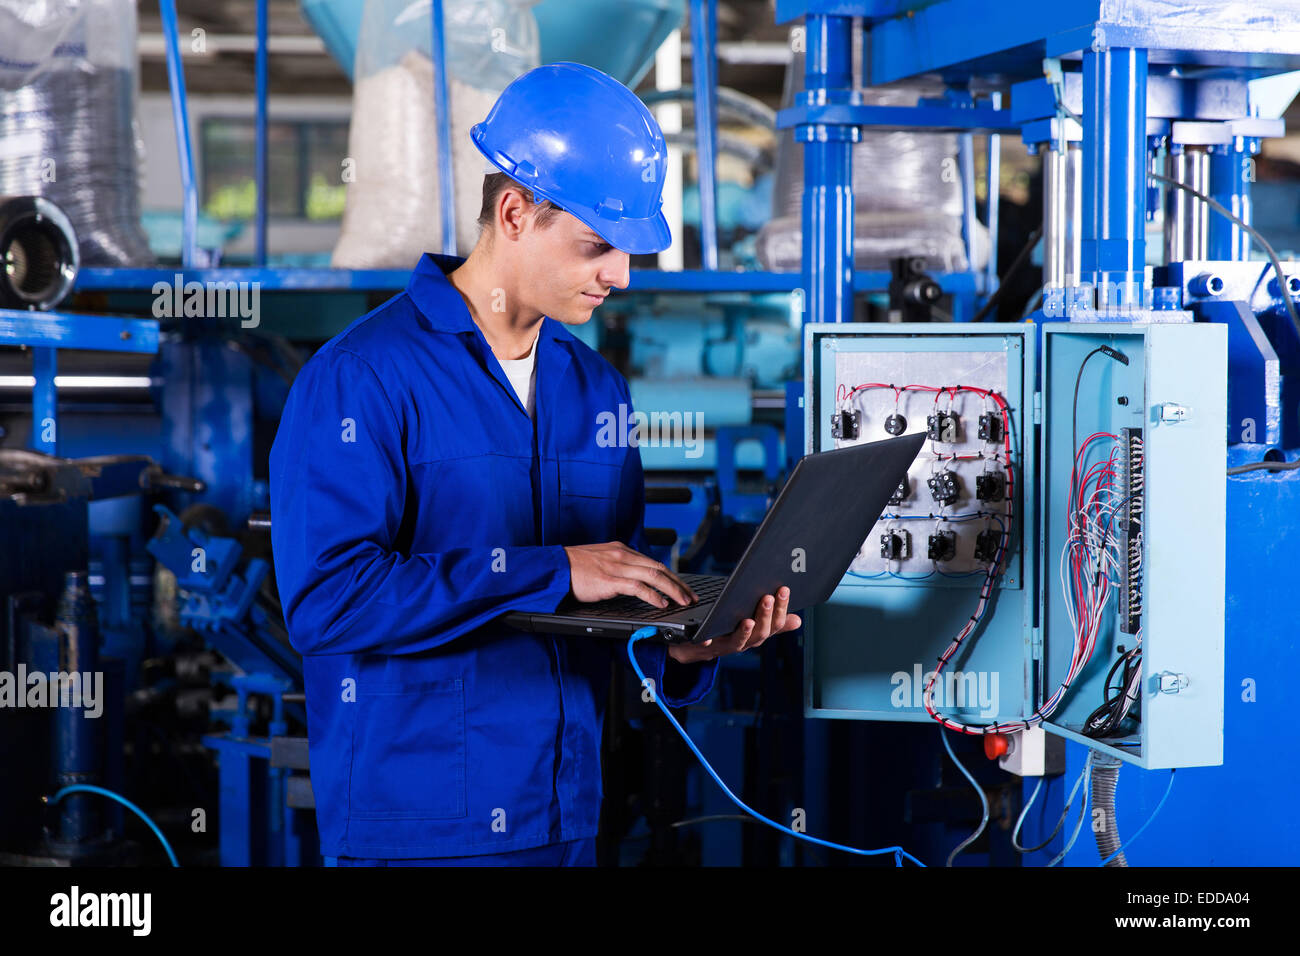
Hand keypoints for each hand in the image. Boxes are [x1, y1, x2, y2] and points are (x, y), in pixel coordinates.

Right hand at [563, 541, 697, 607]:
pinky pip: (638, 587)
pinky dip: (653, 596)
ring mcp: (617, 566)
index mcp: (621, 550)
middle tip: (691, 596)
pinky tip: (662, 603)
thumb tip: (633, 582)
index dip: (671, 576)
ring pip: (654, 575)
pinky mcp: (609, 580)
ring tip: (683, 601)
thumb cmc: (573, 568)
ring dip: (672, 590)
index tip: (682, 587)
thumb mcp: (600, 561)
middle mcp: (622, 555)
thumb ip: (617, 568)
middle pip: (659, 567)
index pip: (653, 562)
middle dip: (678, 583)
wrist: (554, 567)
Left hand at [667, 586, 800, 663]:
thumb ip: (773, 622)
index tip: (784, 589)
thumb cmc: (728, 630)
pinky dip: (708, 641)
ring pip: (739, 642)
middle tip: (767, 597)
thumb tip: (798, 621)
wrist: (697, 646)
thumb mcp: (754, 625)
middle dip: (765, 616)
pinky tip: (708, 636)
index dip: (782, 608)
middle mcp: (745, 642)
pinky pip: (706, 646)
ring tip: (748, 620)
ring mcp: (726, 646)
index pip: (775, 623)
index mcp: (758, 634)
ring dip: (744, 632)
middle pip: (760, 633)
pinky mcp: (705, 646)